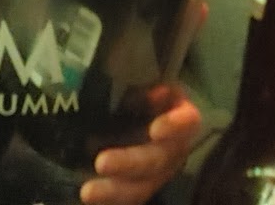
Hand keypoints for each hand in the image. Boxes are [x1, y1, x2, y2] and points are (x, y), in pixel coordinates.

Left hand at [82, 86, 201, 204]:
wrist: (138, 115)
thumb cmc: (141, 92)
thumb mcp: (144, 82)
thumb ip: (144, 83)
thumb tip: (151, 92)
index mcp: (179, 119)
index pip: (187, 121)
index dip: (174, 126)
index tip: (155, 130)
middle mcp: (173, 150)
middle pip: (158, 160)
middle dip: (130, 163)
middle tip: (101, 162)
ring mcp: (158, 173)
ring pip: (142, 187)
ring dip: (115, 191)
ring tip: (87, 192)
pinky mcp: (140, 186)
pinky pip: (129, 198)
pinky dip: (109, 200)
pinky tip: (88, 198)